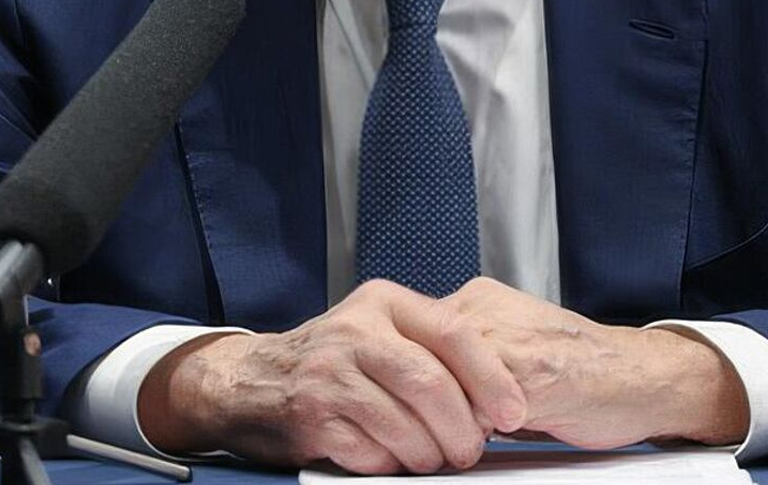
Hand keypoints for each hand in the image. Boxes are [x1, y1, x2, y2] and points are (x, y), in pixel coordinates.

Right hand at [136, 280, 527, 473]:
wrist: (254, 380)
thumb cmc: (333, 360)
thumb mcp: (378, 329)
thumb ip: (430, 346)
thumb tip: (499, 394)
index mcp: (382, 303)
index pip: (452, 333)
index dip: (492, 377)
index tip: (514, 412)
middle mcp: (354, 331)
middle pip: (430, 384)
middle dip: (462, 429)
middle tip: (470, 450)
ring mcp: (330, 374)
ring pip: (405, 426)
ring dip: (429, 456)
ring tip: (430, 458)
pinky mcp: (313, 416)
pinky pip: (372, 454)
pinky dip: (390, 464)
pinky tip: (387, 456)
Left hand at [404, 277, 749, 450]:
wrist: (643, 375)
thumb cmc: (582, 369)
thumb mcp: (512, 345)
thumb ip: (467, 357)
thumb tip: (418, 390)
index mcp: (477, 301)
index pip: (411, 339)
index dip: (412, 383)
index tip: (415, 409)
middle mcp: (484, 310)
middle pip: (418, 357)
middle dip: (424, 401)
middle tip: (438, 430)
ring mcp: (505, 339)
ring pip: (443, 382)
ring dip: (450, 417)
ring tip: (471, 436)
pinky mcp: (528, 373)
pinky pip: (479, 405)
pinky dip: (479, 428)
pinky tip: (499, 436)